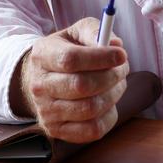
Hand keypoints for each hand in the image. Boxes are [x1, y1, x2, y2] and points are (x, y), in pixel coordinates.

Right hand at [12, 18, 128, 142]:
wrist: (43, 78)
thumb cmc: (66, 51)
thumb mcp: (76, 33)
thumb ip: (94, 32)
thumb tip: (115, 44)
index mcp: (42, 55)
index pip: (70, 59)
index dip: (100, 58)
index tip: (121, 55)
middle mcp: (39, 85)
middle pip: (81, 86)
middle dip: (111, 76)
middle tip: (122, 68)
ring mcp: (45, 111)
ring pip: (90, 108)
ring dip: (113, 94)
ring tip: (116, 83)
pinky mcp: (56, 130)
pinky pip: (92, 130)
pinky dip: (109, 115)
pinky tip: (108, 101)